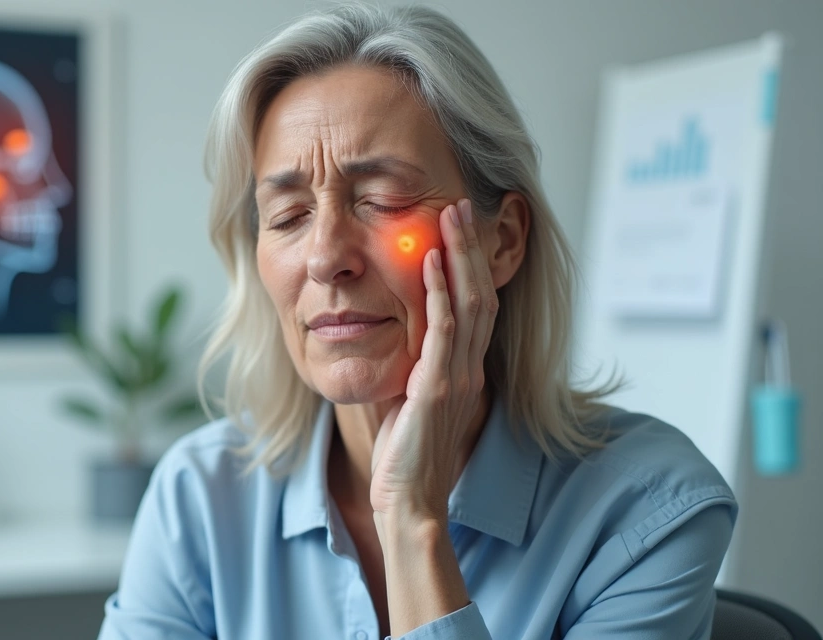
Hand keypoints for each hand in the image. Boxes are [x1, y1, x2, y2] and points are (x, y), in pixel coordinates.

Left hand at [369, 199, 498, 522]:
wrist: (409, 499)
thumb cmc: (406, 453)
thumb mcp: (411, 396)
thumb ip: (413, 363)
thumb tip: (395, 329)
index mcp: (464, 367)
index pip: (476, 304)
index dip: (470, 264)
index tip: (458, 226)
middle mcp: (469, 367)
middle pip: (480, 292)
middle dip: (469, 247)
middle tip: (459, 205)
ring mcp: (457, 376)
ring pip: (468, 303)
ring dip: (458, 257)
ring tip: (449, 217)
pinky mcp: (437, 389)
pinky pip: (443, 332)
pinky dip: (438, 294)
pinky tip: (429, 263)